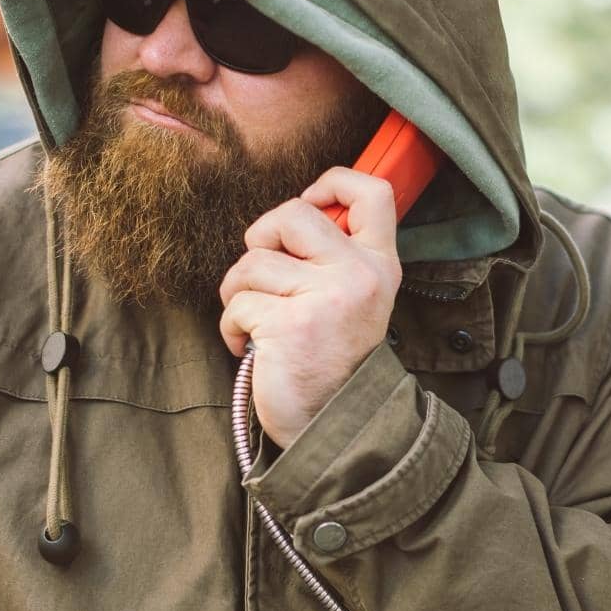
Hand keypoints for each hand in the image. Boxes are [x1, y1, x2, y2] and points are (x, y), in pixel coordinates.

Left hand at [218, 167, 400, 449]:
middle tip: (264, 274)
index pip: (374, 193)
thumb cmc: (332, 361)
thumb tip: (289, 218)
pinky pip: (237, 303)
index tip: (309, 201)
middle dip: (260, 240)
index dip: (333, 182)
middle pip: (293, 214)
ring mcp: (325, 299)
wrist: (335, 428)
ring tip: (257, 324)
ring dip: (239, 293)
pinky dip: (231, 327)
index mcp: (379, 265)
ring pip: (252, 263)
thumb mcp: (354, 301)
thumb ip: (336, 258)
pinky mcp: (288, 326)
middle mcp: (359, 276)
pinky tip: (250, 348)